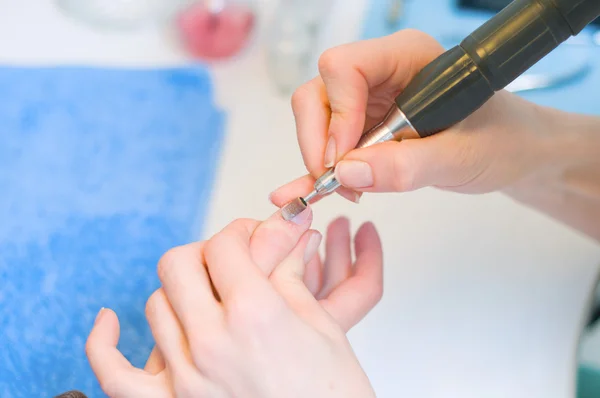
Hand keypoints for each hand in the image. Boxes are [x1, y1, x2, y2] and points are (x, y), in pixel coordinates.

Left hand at [86, 206, 382, 396]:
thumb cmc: (334, 397)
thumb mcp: (325, 329)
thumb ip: (293, 278)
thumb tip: (293, 236)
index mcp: (256, 316)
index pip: (224, 245)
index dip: (239, 232)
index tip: (250, 236)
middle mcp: (212, 342)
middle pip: (179, 264)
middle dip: (204, 252)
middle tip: (227, 262)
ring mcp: (185, 377)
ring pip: (155, 304)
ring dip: (179, 291)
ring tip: (204, 296)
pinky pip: (113, 372)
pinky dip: (103, 341)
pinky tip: (110, 319)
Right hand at [269, 29, 557, 204]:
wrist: (512, 153)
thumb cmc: (501, 140)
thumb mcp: (460, 157)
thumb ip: (406, 166)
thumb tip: (346, 173)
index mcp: (407, 57)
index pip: (344, 68)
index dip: (337, 114)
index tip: (344, 159)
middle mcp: (381, 71)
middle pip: (318, 93)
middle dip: (318, 141)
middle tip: (337, 181)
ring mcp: (369, 98)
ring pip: (315, 119)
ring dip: (321, 159)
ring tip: (351, 190)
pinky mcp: (364, 124)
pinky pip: (327, 142)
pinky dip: (324, 168)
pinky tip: (331, 189)